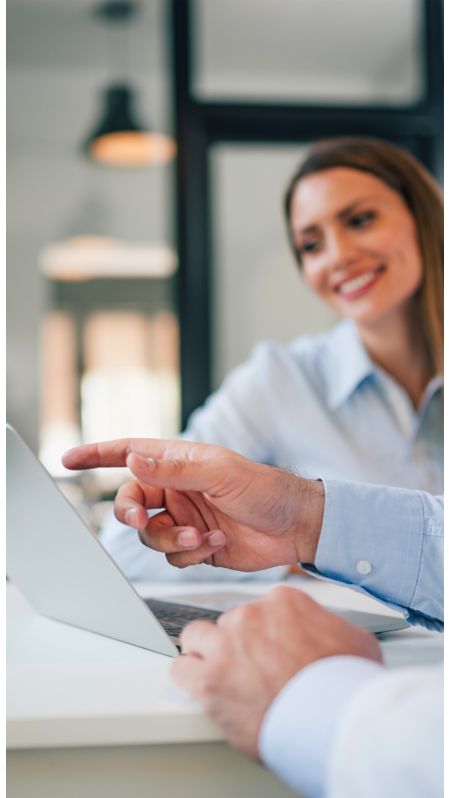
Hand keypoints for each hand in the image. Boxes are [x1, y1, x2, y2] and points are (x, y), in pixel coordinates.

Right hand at [62, 438, 323, 570]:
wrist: (295, 526)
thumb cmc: (264, 488)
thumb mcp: (219, 473)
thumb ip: (174, 470)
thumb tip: (133, 461)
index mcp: (179, 463)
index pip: (129, 454)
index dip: (97, 455)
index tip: (69, 459)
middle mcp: (177, 490)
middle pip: (132, 503)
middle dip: (133, 515)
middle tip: (141, 519)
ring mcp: (185, 518)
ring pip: (151, 535)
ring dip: (172, 539)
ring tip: (203, 535)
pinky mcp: (196, 545)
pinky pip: (173, 556)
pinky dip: (191, 553)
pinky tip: (217, 542)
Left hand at [171, 586, 382, 757]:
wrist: (334, 718)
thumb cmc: (347, 683)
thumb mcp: (355, 639)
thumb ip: (331, 627)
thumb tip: (330, 631)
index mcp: (282, 601)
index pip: (259, 610)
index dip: (263, 634)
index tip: (268, 651)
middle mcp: (250, 616)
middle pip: (229, 623)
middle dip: (236, 645)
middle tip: (251, 671)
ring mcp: (226, 645)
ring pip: (197, 638)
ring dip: (206, 655)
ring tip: (222, 677)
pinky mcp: (209, 678)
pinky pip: (181, 668)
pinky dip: (189, 678)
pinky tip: (202, 687)